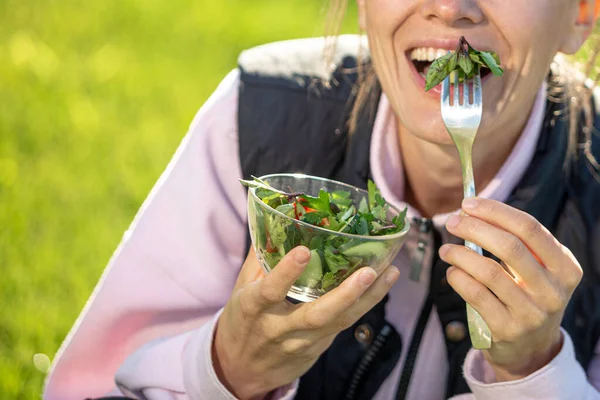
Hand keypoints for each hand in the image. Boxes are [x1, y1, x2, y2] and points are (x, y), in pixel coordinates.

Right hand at [212, 246, 399, 399]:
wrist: (240, 370)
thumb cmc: (241, 321)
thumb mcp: (241, 290)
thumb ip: (258, 259)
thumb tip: (273, 221)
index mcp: (253, 309)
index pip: (269, 292)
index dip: (286, 273)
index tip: (304, 251)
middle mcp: (279, 328)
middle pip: (315, 316)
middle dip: (345, 295)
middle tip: (368, 272)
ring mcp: (301, 342)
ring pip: (338, 322)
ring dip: (367, 299)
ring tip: (390, 274)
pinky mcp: (317, 348)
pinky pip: (343, 325)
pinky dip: (364, 305)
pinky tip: (381, 285)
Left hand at [440, 198, 582, 381]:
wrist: (529, 348)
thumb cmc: (526, 295)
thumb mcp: (536, 271)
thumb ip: (515, 243)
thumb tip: (471, 211)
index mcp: (565, 267)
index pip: (530, 229)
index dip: (495, 212)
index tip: (468, 204)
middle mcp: (553, 290)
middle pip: (510, 246)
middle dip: (475, 228)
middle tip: (452, 222)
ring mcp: (531, 313)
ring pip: (489, 271)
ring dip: (460, 254)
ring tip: (446, 249)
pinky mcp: (507, 329)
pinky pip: (476, 294)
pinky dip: (458, 277)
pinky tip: (451, 272)